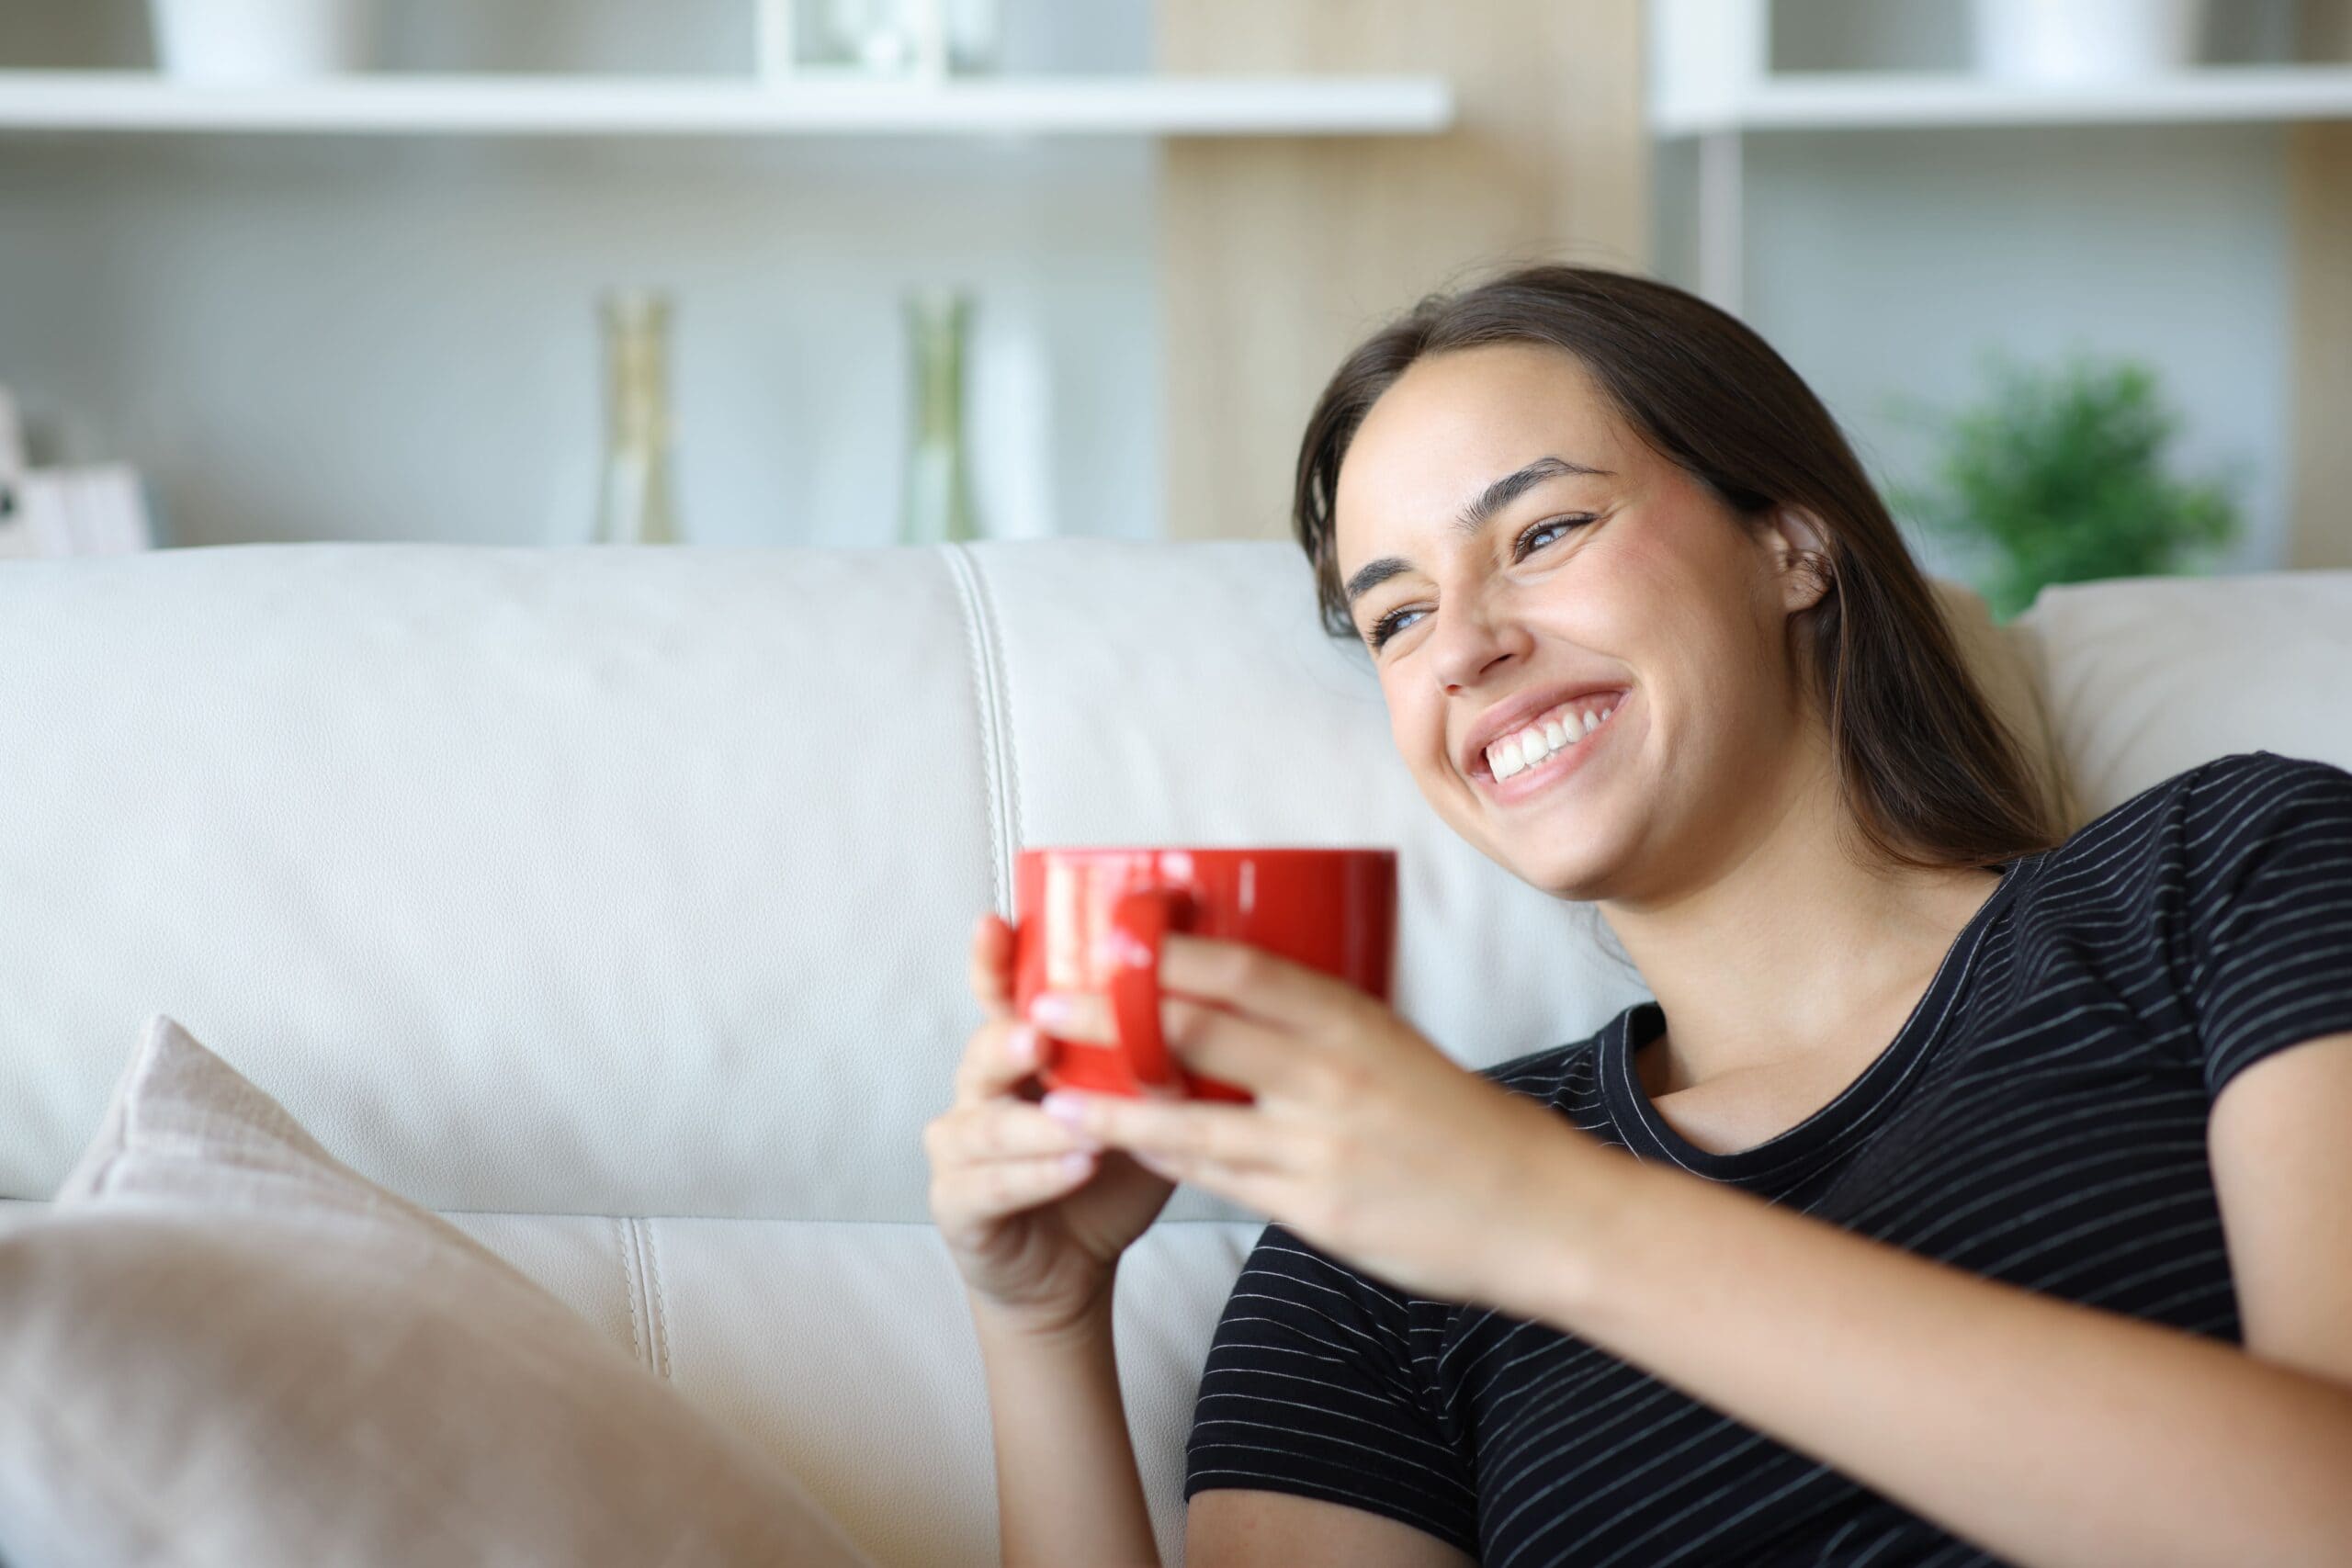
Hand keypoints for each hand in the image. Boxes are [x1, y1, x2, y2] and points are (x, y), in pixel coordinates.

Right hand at [923, 913, 1178, 1338]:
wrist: (1068, 1266)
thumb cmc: (1104, 1173)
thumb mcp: (1136, 1106)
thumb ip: (1156, 1059)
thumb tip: (1226, 1000)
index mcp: (1019, 1052)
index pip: (999, 997)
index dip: (993, 962)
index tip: (996, 924)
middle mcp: (980, 1091)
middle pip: (983, 1051)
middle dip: (1011, 1039)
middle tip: (1042, 1034)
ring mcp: (960, 1149)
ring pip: (987, 1124)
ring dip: (1037, 1122)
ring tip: (1078, 1120)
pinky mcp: (957, 1205)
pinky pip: (992, 1186)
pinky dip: (1038, 1176)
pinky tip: (1077, 1167)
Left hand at [1029, 933, 1606, 1312]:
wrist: (1538, 1212)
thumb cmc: (1463, 1127)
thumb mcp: (1397, 1049)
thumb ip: (1320, 1028)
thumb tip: (1237, 996)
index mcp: (1354, 1021)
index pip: (1245, 969)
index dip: (1168, 951)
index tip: (1106, 936)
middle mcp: (1331, 1074)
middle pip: (1198, 1031)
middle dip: (1111, 1017)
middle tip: (1043, 1004)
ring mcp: (1318, 1144)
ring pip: (1189, 1115)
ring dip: (1112, 1103)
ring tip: (1051, 1092)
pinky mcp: (1312, 1207)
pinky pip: (1216, 1177)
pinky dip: (1161, 1158)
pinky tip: (1118, 1148)